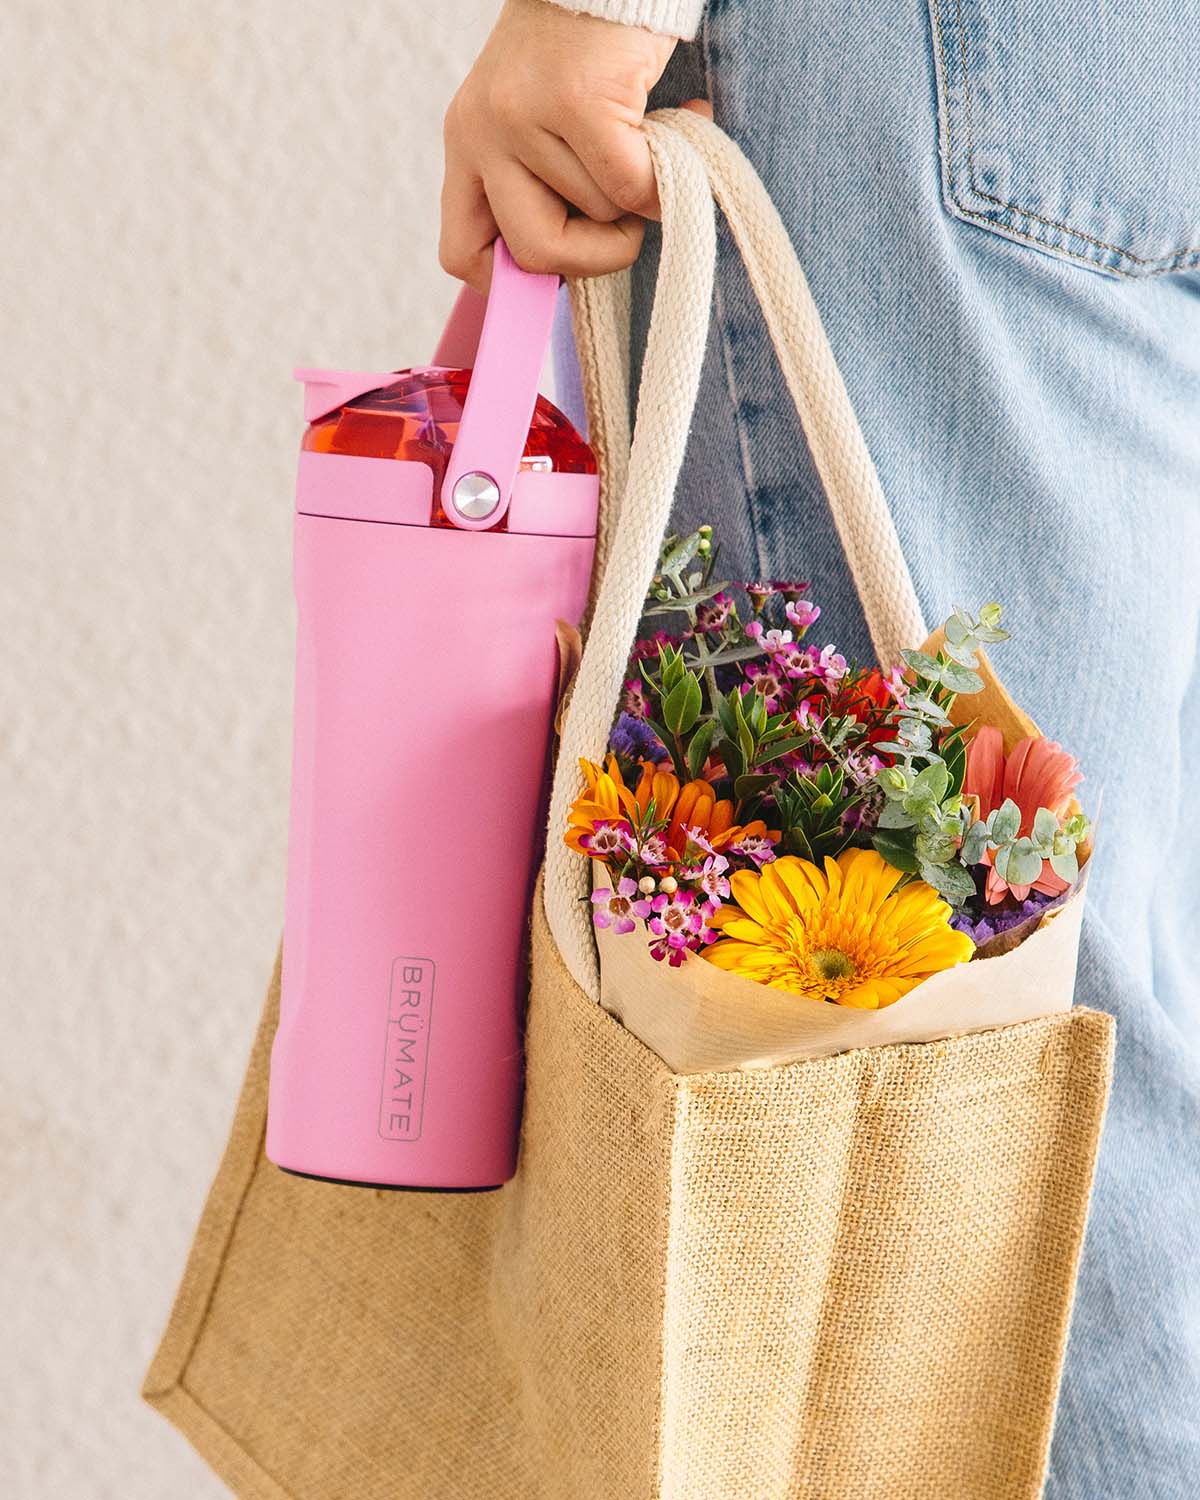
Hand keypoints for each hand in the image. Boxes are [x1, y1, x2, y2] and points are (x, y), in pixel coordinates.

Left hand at [441, 0, 676, 288]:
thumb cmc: (584, 51)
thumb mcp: (538, 123)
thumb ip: (543, 187)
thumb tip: (578, 272)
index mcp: (466, 145)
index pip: (461, 253)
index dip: (511, 285)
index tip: (557, 277)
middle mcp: (482, 133)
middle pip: (535, 252)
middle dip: (594, 257)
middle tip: (625, 226)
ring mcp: (523, 117)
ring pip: (597, 213)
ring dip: (638, 194)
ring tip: (650, 143)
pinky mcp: (576, 102)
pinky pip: (630, 186)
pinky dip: (664, 179)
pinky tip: (677, 135)